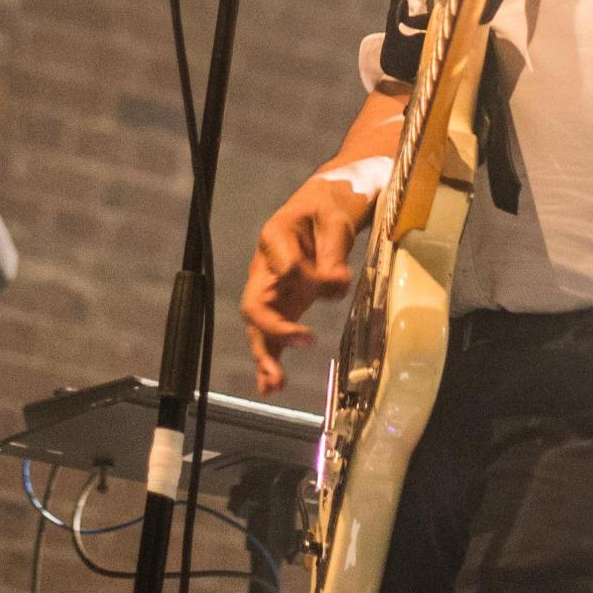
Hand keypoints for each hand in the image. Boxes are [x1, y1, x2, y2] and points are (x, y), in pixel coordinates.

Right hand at [239, 173, 371, 393]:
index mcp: (274, 238)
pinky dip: (272, 360)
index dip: (307, 277)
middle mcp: (266, 268)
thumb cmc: (328, 209)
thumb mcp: (336, 222)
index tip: (334, 278)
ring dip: (266, 356)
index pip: (284, 266)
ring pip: (260, 328)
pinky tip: (271, 386)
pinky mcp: (286, 305)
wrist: (326, 207)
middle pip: (256, 304)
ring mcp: (274, 290)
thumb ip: (333, 252)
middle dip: (273, 329)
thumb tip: (336, 281)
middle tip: (302, 340)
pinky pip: (273, 335)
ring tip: (275, 383)